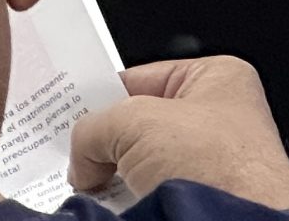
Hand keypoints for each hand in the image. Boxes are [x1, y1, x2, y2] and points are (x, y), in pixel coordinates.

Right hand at [71, 57, 288, 212]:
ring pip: (142, 169)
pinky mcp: (202, 203)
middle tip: (77, 157)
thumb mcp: (135, 124)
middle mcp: (218, 121)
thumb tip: (81, 156)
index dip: (101, 98)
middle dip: (107, 146)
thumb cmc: (221, 169)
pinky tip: (115, 209)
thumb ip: (95, 128)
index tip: (67, 115)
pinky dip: (130, 204)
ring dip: (116, 180)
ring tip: (92, 185)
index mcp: (217, 80)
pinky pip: (153, 197)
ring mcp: (211, 168)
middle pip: (138, 128)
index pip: (140, 80)